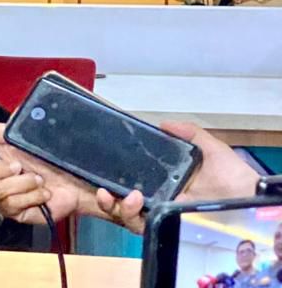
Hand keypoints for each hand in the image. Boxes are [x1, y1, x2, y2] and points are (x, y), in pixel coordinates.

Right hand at [0, 116, 87, 223]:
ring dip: (22, 182)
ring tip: (39, 179)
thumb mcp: (18, 137)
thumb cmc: (51, 156)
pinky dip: (32, 196)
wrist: (78, 178)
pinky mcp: (16, 212)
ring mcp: (3, 196)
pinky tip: (43, 193)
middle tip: (18, 166)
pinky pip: (12, 204)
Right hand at [94, 122, 257, 232]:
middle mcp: (159, 198)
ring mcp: (162, 212)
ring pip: (126, 215)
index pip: (132, 180)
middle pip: (122, 199)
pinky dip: (131, 215)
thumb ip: (189, 133)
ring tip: (124, 195)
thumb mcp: (210, 147)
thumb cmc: (232, 175)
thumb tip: (163, 123)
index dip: (114, 177)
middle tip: (102, 189)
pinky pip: (141, 226)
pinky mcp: (167, 224)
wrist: (248, 197)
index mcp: (166, 181)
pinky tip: (134, 201)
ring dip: (116, 205)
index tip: (101, 167)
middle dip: (105, 198)